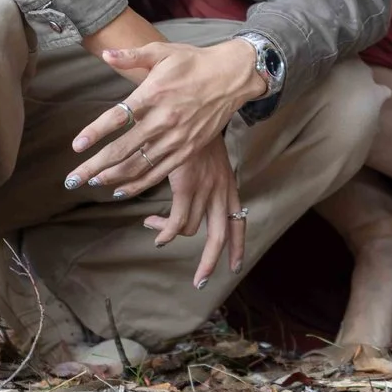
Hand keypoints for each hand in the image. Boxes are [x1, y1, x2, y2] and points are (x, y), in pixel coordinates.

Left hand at [67, 40, 263, 197]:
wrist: (231, 77)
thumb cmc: (194, 62)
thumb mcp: (163, 51)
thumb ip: (132, 55)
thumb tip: (105, 55)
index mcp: (154, 94)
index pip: (117, 117)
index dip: (94, 132)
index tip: (76, 146)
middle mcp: (164, 120)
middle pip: (122, 149)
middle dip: (94, 166)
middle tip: (72, 179)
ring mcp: (176, 139)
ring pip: (138, 166)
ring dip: (112, 177)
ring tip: (91, 183)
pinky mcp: (187, 151)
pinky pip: (158, 173)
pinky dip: (138, 184)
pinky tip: (120, 190)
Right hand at [141, 135, 245, 287]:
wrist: (194, 109)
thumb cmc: (200, 130)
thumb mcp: (210, 157)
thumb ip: (208, 176)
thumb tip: (200, 191)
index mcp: (229, 187)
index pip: (239, 222)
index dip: (238, 246)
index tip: (235, 266)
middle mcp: (221, 192)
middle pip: (221, 237)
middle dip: (210, 263)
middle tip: (199, 282)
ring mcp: (204, 190)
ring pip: (190, 231)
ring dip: (169, 234)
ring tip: (154, 228)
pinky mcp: (186, 187)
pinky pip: (175, 222)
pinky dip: (164, 231)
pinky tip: (152, 228)